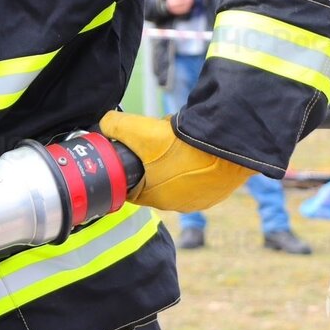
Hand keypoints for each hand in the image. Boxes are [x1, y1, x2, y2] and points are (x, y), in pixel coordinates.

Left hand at [98, 111, 252, 212]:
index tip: (127, 156)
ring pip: (178, 179)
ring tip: (176, 144)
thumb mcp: (136, 128)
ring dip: (175, 164)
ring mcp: (200, 200)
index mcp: (154, 198)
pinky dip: (196, 164)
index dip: (126, 171)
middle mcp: (177, 205)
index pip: (130, 189)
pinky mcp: (218, 191)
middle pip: (154, 182)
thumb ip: (113, 125)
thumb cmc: (180, 143)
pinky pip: (200, 176)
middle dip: (151, 164)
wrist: (225, 144)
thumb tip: (105, 123)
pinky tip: (194, 148)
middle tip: (153, 144)